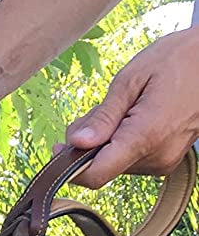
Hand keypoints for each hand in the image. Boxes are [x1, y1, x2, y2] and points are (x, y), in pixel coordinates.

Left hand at [66, 28, 198, 188]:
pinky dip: (123, 142)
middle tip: (97, 112)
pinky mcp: (167, 160)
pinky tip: (135, 116)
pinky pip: (132, 159)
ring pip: (116, 163)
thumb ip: (102, 116)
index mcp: (145, 137)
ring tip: (125, 108)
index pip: (96, 175)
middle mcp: (156, 157)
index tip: (59, 150)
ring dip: (107, 141)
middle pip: (103, 167)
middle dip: (90, 144)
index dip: (71, 168)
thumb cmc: (177, 59)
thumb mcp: (131, 79)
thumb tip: (76, 143)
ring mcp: (164, 161)